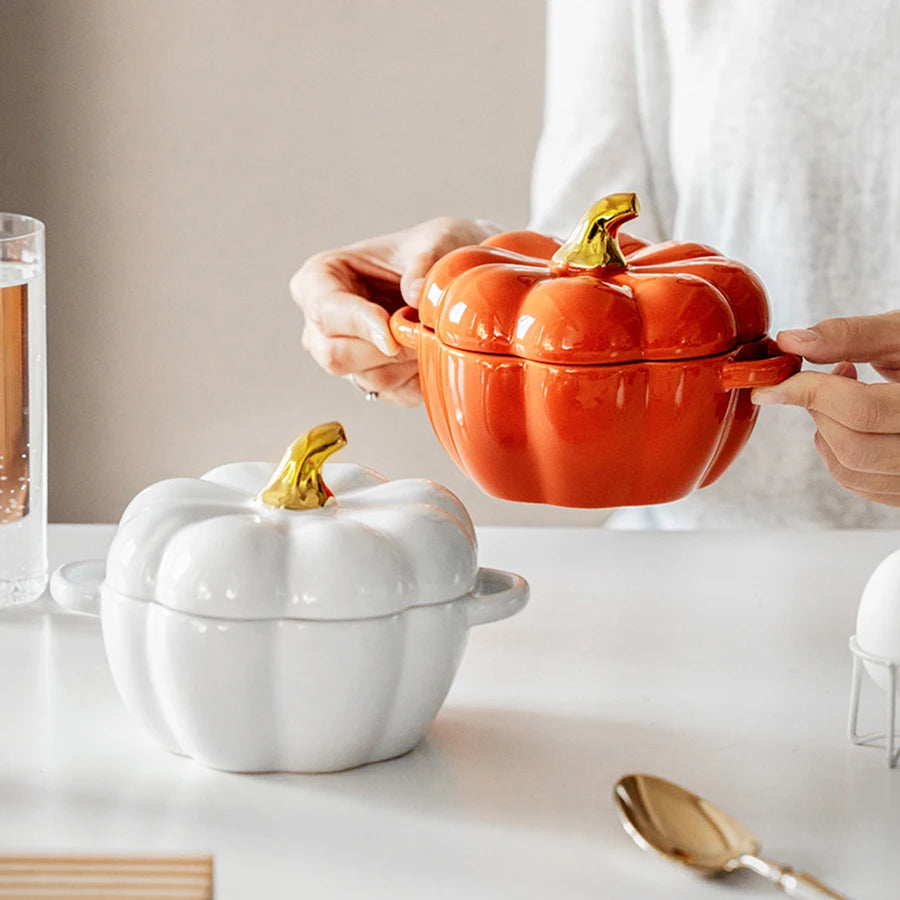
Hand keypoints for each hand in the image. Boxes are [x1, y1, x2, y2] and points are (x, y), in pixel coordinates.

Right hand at [290, 217, 496, 405]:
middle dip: (387, 351)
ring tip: (433, 333)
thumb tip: (416, 293)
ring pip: (368, 379)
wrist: (454, 274)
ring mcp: (344, 354)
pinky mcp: (372, 378)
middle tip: (424, 332)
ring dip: (409, 363)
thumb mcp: (438, 239)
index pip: (326, 311)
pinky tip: (432, 350)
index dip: (359, 325)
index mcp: (320, 278)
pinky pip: (393, 394)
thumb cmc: (435, 249)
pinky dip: (420, 378)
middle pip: (336, 356)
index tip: (393, 334)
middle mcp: (322, 322)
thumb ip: (426, 262)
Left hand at [752, 312, 899, 505]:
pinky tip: (854, 424)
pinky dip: (838, 453)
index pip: (861, 410)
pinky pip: (860, 483)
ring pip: (851, 470)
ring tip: (844, 397)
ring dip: (827, 433)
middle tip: (827, 380)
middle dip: (821, 411)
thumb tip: (790, 341)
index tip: (770, 386)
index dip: (808, 393)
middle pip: (852, 446)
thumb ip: (850, 336)